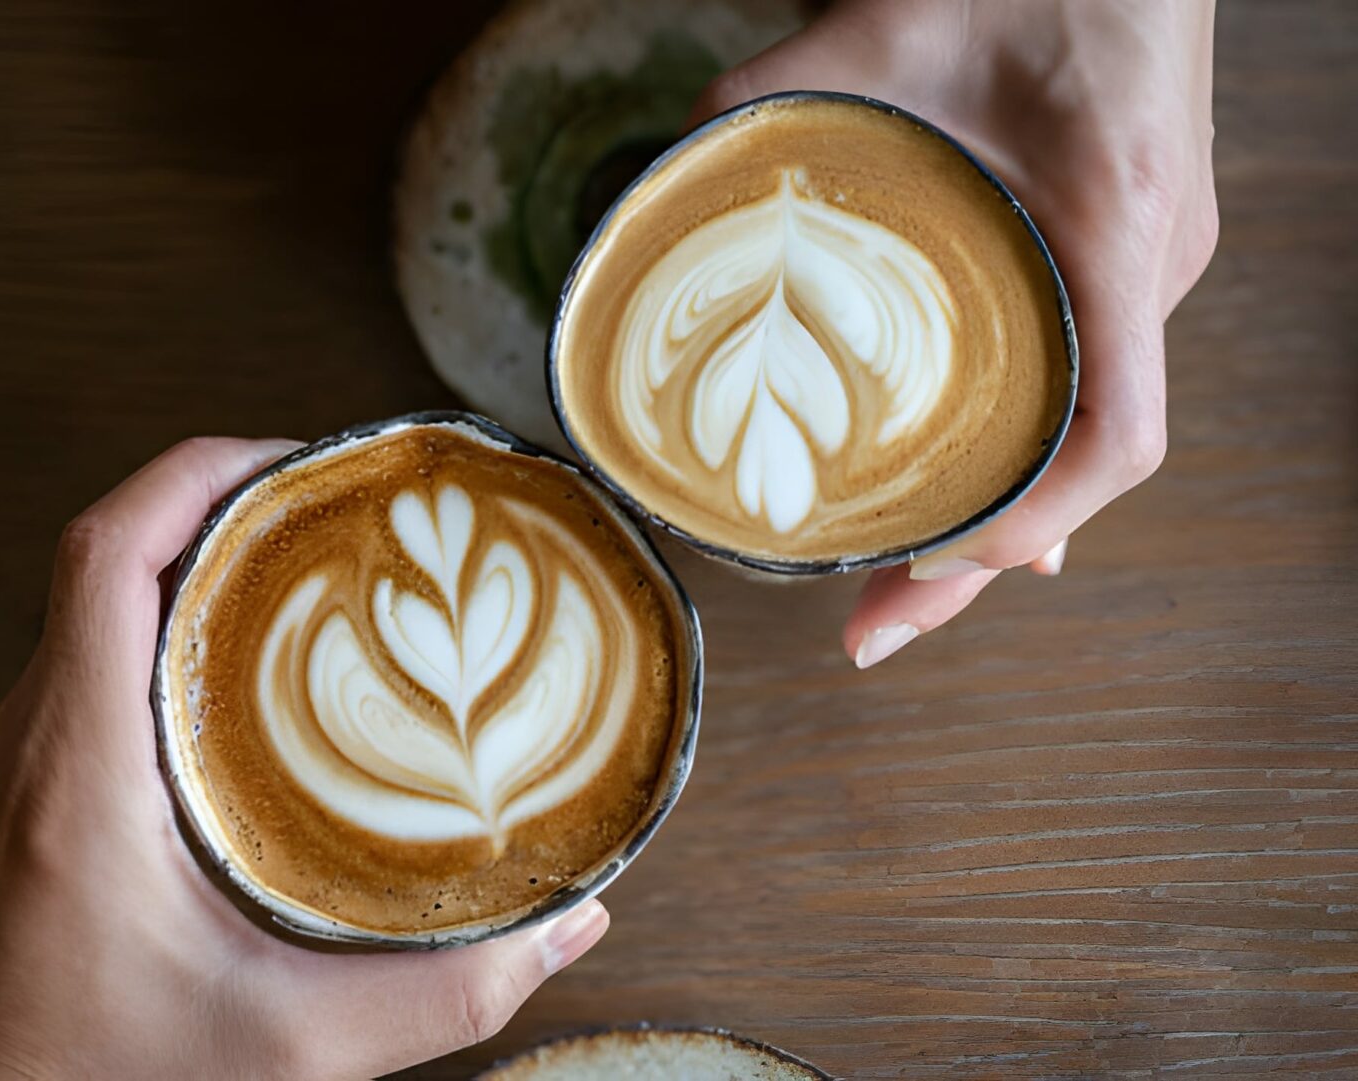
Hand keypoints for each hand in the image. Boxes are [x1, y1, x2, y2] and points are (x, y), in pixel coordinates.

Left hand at [0, 438, 608, 1079]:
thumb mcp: (288, 1048)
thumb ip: (442, 994)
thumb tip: (560, 929)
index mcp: (80, 770)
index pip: (106, 553)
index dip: (200, 473)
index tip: (295, 459)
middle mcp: (32, 742)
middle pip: (108, 552)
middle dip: (224, 500)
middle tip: (335, 502)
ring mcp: (17, 759)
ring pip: (94, 600)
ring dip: (194, 558)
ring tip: (307, 560)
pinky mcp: (24, 785)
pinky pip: (90, 654)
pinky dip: (168, 622)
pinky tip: (249, 662)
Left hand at [691, 0, 1218, 666]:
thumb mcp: (874, 26)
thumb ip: (760, 103)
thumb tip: (650, 193)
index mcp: (1115, 224)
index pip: (1117, 433)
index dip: (1028, 524)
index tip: (930, 566)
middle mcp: (1155, 265)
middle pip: (1088, 466)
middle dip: (981, 566)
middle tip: (872, 630)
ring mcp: (1155, 266)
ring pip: (1088, 432)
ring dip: (1001, 518)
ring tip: (903, 589)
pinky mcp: (1133, 254)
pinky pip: (1088, 382)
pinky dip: (1026, 452)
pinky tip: (969, 495)